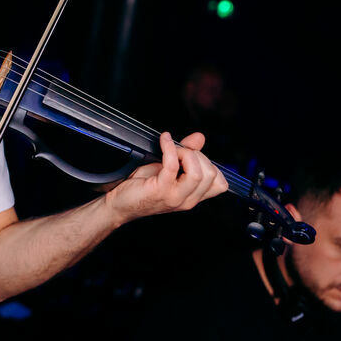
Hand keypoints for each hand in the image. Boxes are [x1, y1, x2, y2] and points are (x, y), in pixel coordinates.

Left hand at [104, 131, 227, 223]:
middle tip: (180, 151)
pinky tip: (164, 140)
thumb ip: (187, 154)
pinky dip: (169, 148)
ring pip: (198, 173)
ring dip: (186, 154)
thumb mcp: (169, 168)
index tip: (193, 156)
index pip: (220, 184)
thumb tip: (199, 138)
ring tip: (173, 149)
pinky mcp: (160, 190)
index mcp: (192, 197)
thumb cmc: (142, 186)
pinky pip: (172, 165)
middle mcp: (187, 200)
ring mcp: (175, 197)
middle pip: (211, 174)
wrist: (120, 203)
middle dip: (198, 155)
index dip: (210, 164)